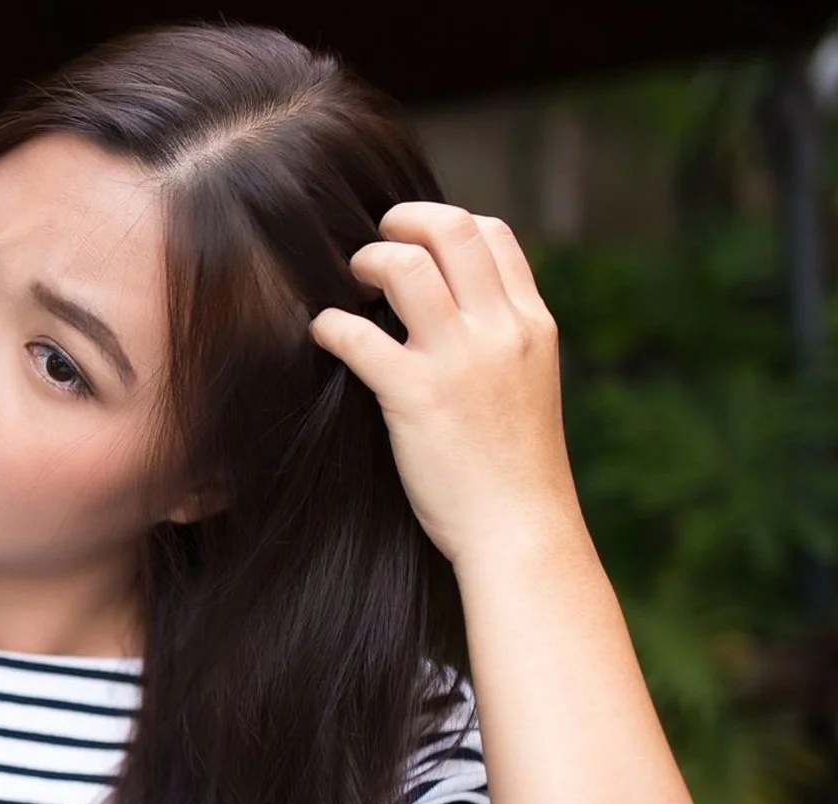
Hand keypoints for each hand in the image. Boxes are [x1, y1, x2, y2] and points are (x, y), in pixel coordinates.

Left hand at [307, 202, 581, 567]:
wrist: (521, 530)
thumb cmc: (516, 470)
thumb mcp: (529, 386)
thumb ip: (500, 342)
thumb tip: (454, 312)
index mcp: (532, 324)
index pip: (494, 235)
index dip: (445, 225)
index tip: (416, 242)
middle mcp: (501, 330)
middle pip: (451, 230)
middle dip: (403, 221)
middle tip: (373, 244)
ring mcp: (460, 360)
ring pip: (406, 266)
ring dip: (368, 261)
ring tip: (350, 282)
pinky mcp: (416, 396)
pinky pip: (358, 335)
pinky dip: (330, 325)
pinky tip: (323, 334)